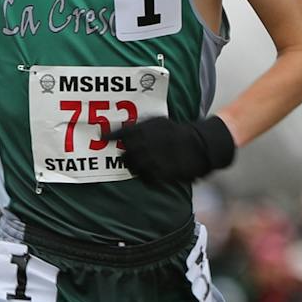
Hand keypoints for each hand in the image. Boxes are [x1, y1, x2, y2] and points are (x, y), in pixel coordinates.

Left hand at [117, 115, 235, 185]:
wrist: (200, 144)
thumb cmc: (176, 131)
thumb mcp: (157, 121)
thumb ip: (138, 127)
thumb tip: (117, 132)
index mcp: (143, 131)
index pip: (119, 135)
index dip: (109, 137)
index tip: (102, 138)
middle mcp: (144, 146)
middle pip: (123, 155)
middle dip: (125, 154)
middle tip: (129, 154)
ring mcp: (151, 161)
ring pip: (132, 168)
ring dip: (133, 166)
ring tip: (142, 162)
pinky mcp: (159, 175)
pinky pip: (144, 179)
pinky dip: (145, 176)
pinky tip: (151, 170)